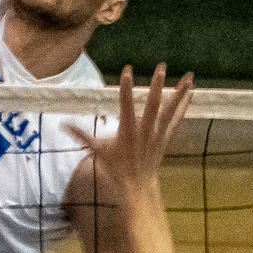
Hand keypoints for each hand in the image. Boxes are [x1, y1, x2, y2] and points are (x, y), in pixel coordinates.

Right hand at [68, 64, 193, 190]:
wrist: (137, 184)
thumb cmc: (115, 167)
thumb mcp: (97, 150)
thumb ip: (81, 135)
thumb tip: (62, 124)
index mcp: (127, 131)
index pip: (126, 104)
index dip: (126, 87)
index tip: (127, 70)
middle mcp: (145, 130)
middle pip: (153, 104)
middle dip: (157, 85)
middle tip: (161, 67)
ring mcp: (158, 133)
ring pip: (170, 110)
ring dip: (179, 92)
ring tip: (189, 76)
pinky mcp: (166, 136)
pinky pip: (177, 118)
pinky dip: (184, 105)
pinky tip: (191, 92)